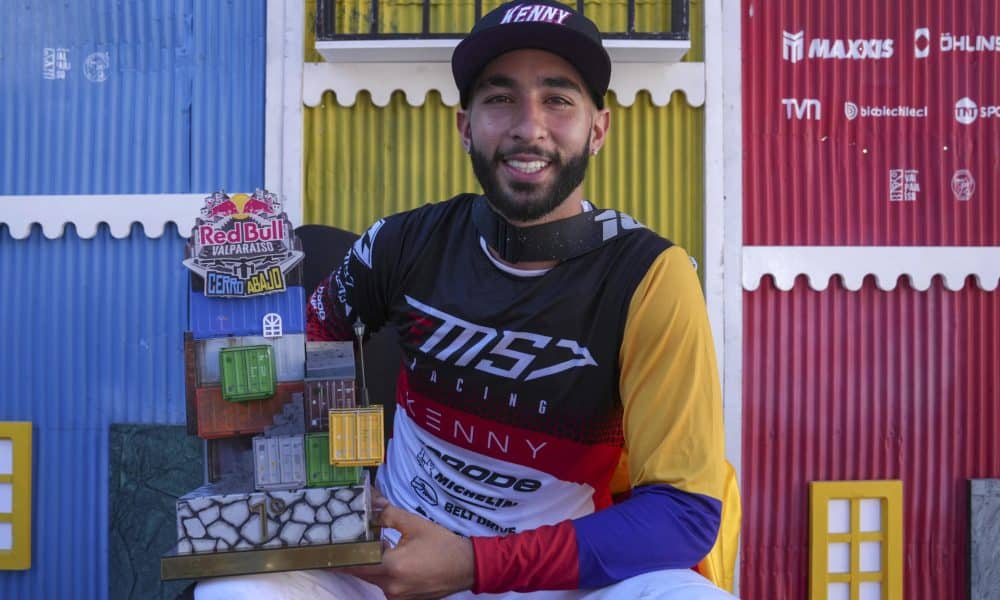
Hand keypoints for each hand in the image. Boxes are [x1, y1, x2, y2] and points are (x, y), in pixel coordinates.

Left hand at [342, 496, 474, 598]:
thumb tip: (371, 504)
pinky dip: (385, 573)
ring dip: (372, 564)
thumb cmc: (442, 544)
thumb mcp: (415, 524)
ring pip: (374, 578)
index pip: (355, 563)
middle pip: (363, 572)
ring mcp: (398, 596)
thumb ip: (388, 514)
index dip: (339, 556)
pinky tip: (394, 559)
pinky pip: (387, 585)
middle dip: (356, 557)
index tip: (326, 549)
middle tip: (348, 543)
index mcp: (392, 566)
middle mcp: (391, 586)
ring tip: (377, 547)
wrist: (468, 567)